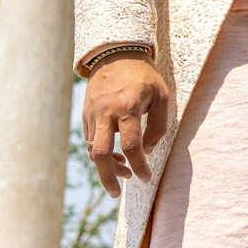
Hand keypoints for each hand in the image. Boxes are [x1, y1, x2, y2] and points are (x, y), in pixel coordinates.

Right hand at [82, 55, 171, 196]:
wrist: (116, 53)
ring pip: (94, 149)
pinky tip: (115, 156)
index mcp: (128, 108)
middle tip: (117, 193)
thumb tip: (147, 151)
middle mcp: (106, 113)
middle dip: (109, 178)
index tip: (145, 178)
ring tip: (125, 172)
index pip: (132, 146)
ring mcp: (92, 114)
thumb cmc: (144, 76)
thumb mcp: (162, 96)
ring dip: (107, 166)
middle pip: (101, 154)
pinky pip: (91, 140)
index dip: (140, 166)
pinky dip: (100, 153)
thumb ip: (157, 126)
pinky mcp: (86, 114)